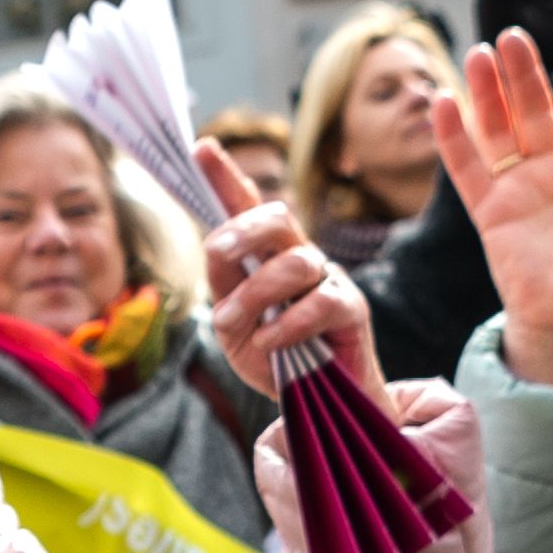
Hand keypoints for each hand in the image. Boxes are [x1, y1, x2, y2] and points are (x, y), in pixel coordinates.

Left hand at [195, 137, 385, 409]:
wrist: (319, 403)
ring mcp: (329, 278)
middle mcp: (300, 257)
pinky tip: (269, 343)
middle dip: (243, 229)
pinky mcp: (352, 308)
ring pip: (293, 263)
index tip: (200, 148)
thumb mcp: (234, 328)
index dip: (226, 177)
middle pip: (278, 217)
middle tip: (217, 252)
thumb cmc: (276, 358)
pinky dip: (286, 324)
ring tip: (229, 323)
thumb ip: (224, 288)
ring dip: (253, 293)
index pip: (248, 207)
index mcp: (267, 255)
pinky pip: (320, 302)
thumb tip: (216, 251)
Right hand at [434, 28, 552, 395]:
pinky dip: (453, 138)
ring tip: (480, 54)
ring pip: (500, 129)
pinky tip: (445, 102)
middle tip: (514, 37)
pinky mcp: (490, 210)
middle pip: (538, 109)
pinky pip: (467, 168)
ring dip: (488, 93)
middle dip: (526, 73)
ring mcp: (521, 187)